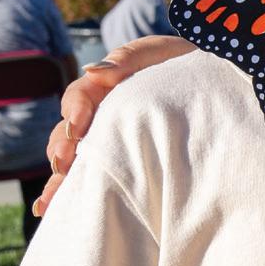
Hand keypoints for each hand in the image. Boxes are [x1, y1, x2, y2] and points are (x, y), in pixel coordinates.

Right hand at [34, 36, 191, 216]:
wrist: (215, 85)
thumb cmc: (185, 64)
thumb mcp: (161, 53)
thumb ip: (129, 59)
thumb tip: (93, 72)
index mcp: (105, 87)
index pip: (79, 97)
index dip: (75, 110)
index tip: (78, 124)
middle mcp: (100, 117)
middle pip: (68, 133)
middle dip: (62, 148)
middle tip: (64, 162)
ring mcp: (107, 143)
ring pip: (73, 160)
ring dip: (60, 178)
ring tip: (53, 198)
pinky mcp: (120, 166)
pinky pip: (90, 180)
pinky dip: (67, 194)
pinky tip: (49, 212)